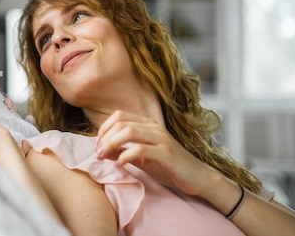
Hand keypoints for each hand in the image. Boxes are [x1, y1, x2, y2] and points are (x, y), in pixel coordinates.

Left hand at [94, 110, 213, 196]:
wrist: (198, 177)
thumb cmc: (169, 166)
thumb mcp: (142, 158)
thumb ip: (123, 152)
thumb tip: (102, 151)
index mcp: (148, 124)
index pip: (119, 116)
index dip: (104, 128)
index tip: (97, 145)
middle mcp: (154, 127)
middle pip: (121, 122)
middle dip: (104, 137)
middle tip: (97, 154)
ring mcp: (161, 138)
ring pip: (128, 131)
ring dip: (110, 144)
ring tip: (103, 157)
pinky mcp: (166, 153)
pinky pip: (140, 149)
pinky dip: (124, 157)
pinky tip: (119, 166)